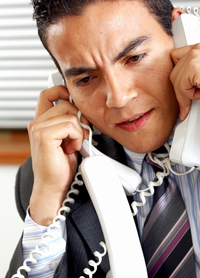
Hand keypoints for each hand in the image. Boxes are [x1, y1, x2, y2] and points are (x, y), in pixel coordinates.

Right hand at [28, 85, 88, 225]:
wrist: (54, 186)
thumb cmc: (60, 166)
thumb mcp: (67, 139)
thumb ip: (70, 123)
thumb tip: (84, 112)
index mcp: (41, 122)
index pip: (48, 94)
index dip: (62, 91)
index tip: (74, 100)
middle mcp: (37, 123)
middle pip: (65, 103)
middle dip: (80, 118)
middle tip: (81, 135)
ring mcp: (38, 129)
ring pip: (70, 114)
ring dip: (79, 131)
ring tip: (74, 145)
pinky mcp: (44, 136)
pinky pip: (70, 125)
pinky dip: (77, 137)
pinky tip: (71, 148)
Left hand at [170, 43, 199, 119]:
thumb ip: (197, 70)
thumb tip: (184, 82)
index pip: (177, 58)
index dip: (179, 74)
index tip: (182, 85)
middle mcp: (197, 49)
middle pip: (174, 70)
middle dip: (180, 87)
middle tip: (190, 97)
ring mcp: (194, 56)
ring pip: (175, 80)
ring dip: (186, 93)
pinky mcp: (193, 68)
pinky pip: (181, 87)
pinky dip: (190, 96)